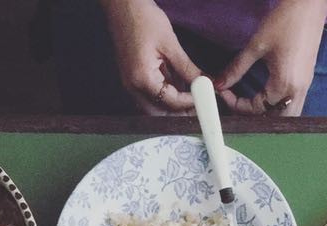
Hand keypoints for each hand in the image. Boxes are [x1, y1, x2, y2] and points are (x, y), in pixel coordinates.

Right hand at [101, 0, 202, 114]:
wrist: (121, 5)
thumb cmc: (142, 18)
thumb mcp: (170, 43)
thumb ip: (186, 68)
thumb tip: (203, 83)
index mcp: (142, 78)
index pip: (170, 101)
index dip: (189, 102)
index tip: (204, 98)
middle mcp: (132, 86)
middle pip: (159, 113)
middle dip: (179, 112)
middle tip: (198, 105)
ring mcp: (130, 84)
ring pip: (153, 107)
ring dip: (172, 104)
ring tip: (191, 94)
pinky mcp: (131, 78)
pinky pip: (148, 95)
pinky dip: (164, 94)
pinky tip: (178, 85)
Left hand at [216, 0, 326, 116]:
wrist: (309, 4)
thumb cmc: (285, 21)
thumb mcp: (256, 46)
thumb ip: (236, 68)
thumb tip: (219, 83)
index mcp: (284, 84)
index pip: (257, 108)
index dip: (237, 105)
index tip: (225, 93)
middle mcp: (297, 91)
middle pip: (276, 120)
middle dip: (256, 117)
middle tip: (239, 104)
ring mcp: (305, 86)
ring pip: (288, 115)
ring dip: (271, 115)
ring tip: (253, 102)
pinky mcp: (307, 80)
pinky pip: (294, 104)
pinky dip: (280, 106)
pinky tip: (268, 96)